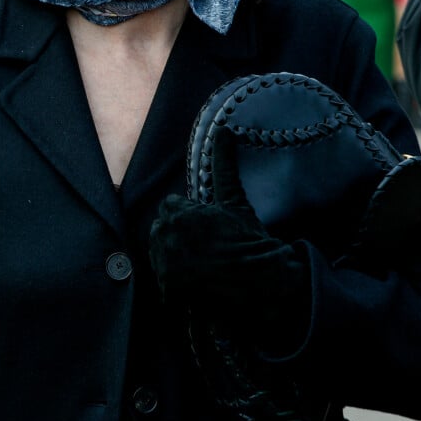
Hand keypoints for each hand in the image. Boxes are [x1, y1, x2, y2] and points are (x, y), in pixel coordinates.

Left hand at [149, 127, 308, 340]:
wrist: (261, 282)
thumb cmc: (248, 238)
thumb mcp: (234, 199)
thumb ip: (224, 164)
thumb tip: (223, 130)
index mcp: (179, 212)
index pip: (169, 207)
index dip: (186, 215)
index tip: (202, 226)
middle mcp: (167, 236)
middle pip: (161, 231)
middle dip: (176, 236)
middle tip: (202, 247)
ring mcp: (166, 265)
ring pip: (160, 254)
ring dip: (173, 258)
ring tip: (200, 264)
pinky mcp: (168, 290)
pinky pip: (164, 283)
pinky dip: (176, 285)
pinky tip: (196, 282)